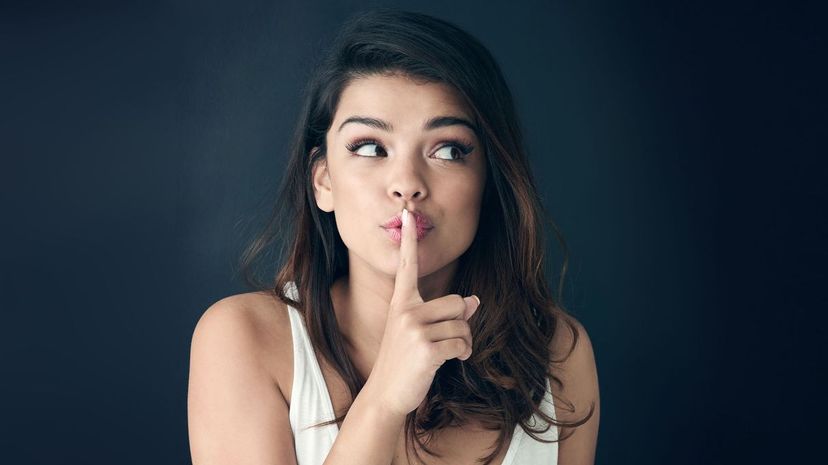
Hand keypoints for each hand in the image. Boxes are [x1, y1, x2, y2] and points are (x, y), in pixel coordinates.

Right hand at [365, 208, 480, 417]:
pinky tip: (448, 362)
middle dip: (460, 324)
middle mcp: (405, 311)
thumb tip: (474, 300)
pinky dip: (463, 354)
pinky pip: (461, 344)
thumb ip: (445, 314)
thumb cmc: (404, 361)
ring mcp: (413, 329)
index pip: (407, 266)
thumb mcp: (420, 333)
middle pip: (457, 302)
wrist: (385, 394)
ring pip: (463, 324)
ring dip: (463, 342)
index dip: (408, 240)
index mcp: (401, 303)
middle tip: (444, 342)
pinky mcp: (425, 348)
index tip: (408, 214)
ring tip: (444, 354)